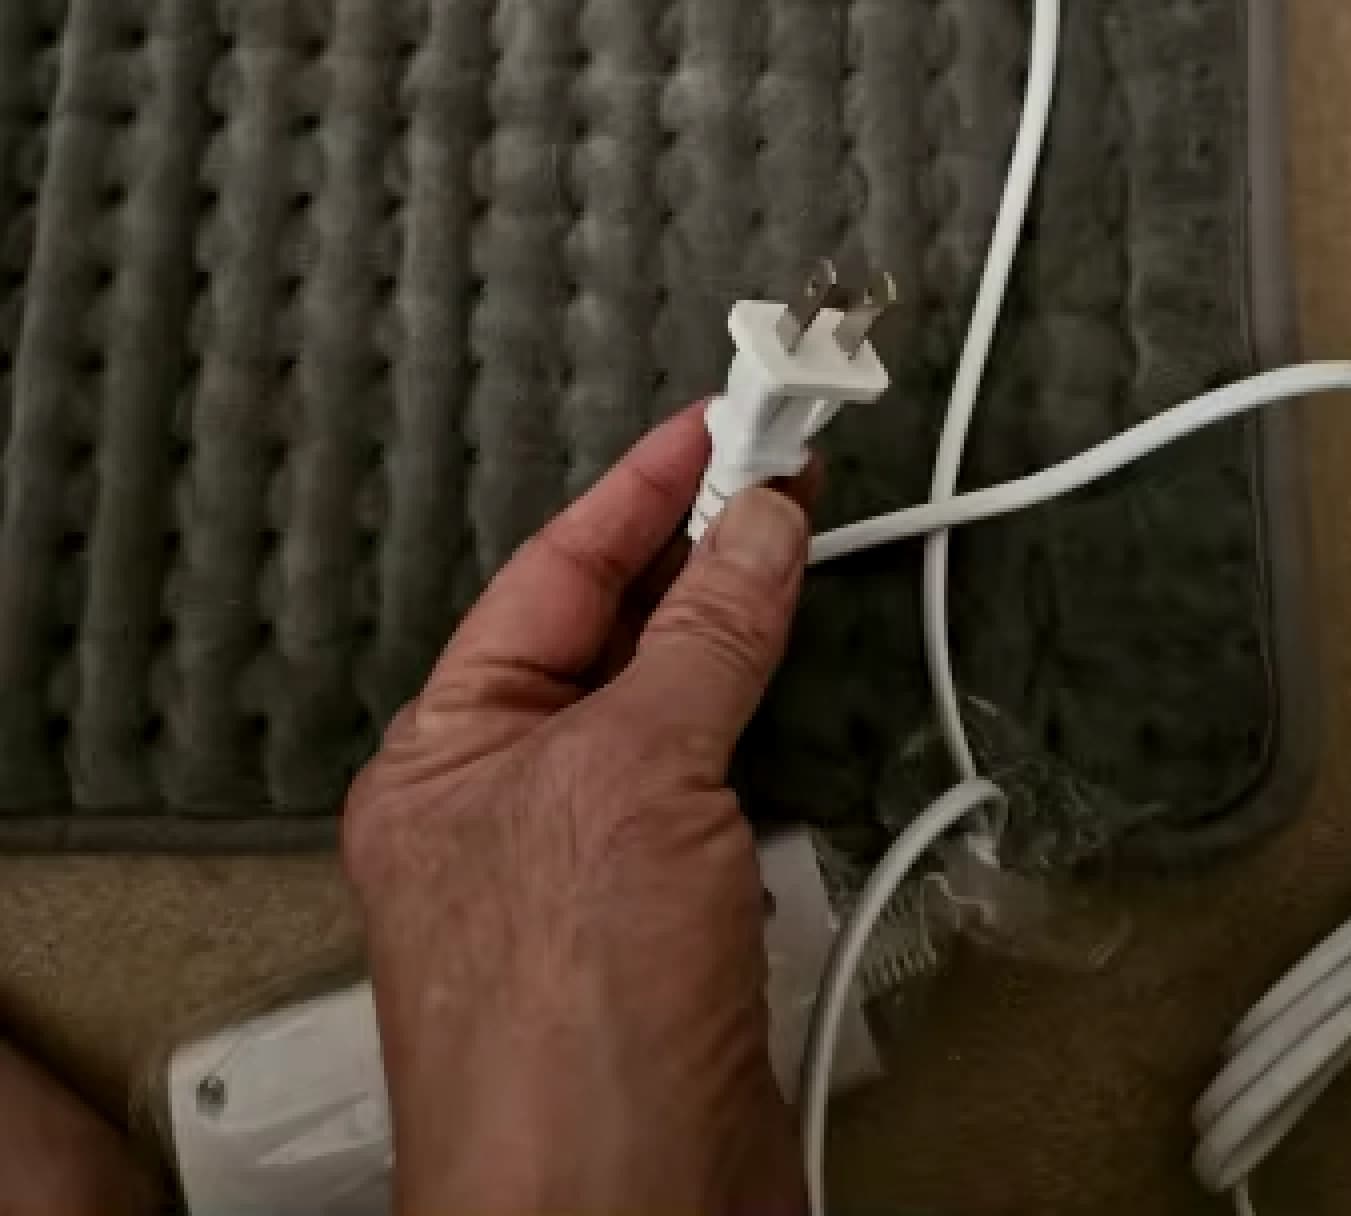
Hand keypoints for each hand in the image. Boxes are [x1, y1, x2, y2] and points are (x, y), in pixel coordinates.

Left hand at [343, 407, 811, 1215]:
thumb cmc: (569, 1021)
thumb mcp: (632, 782)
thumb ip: (701, 641)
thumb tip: (758, 529)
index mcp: (447, 754)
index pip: (551, 579)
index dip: (639, 493)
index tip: (717, 426)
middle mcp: (506, 802)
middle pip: (612, 637)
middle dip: (697, 557)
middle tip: (785, 472)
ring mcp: (590, 868)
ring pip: (672, 712)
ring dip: (737, 640)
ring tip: (799, 549)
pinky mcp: (670, 926)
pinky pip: (720, 791)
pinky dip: (767, 734)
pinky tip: (805, 687)